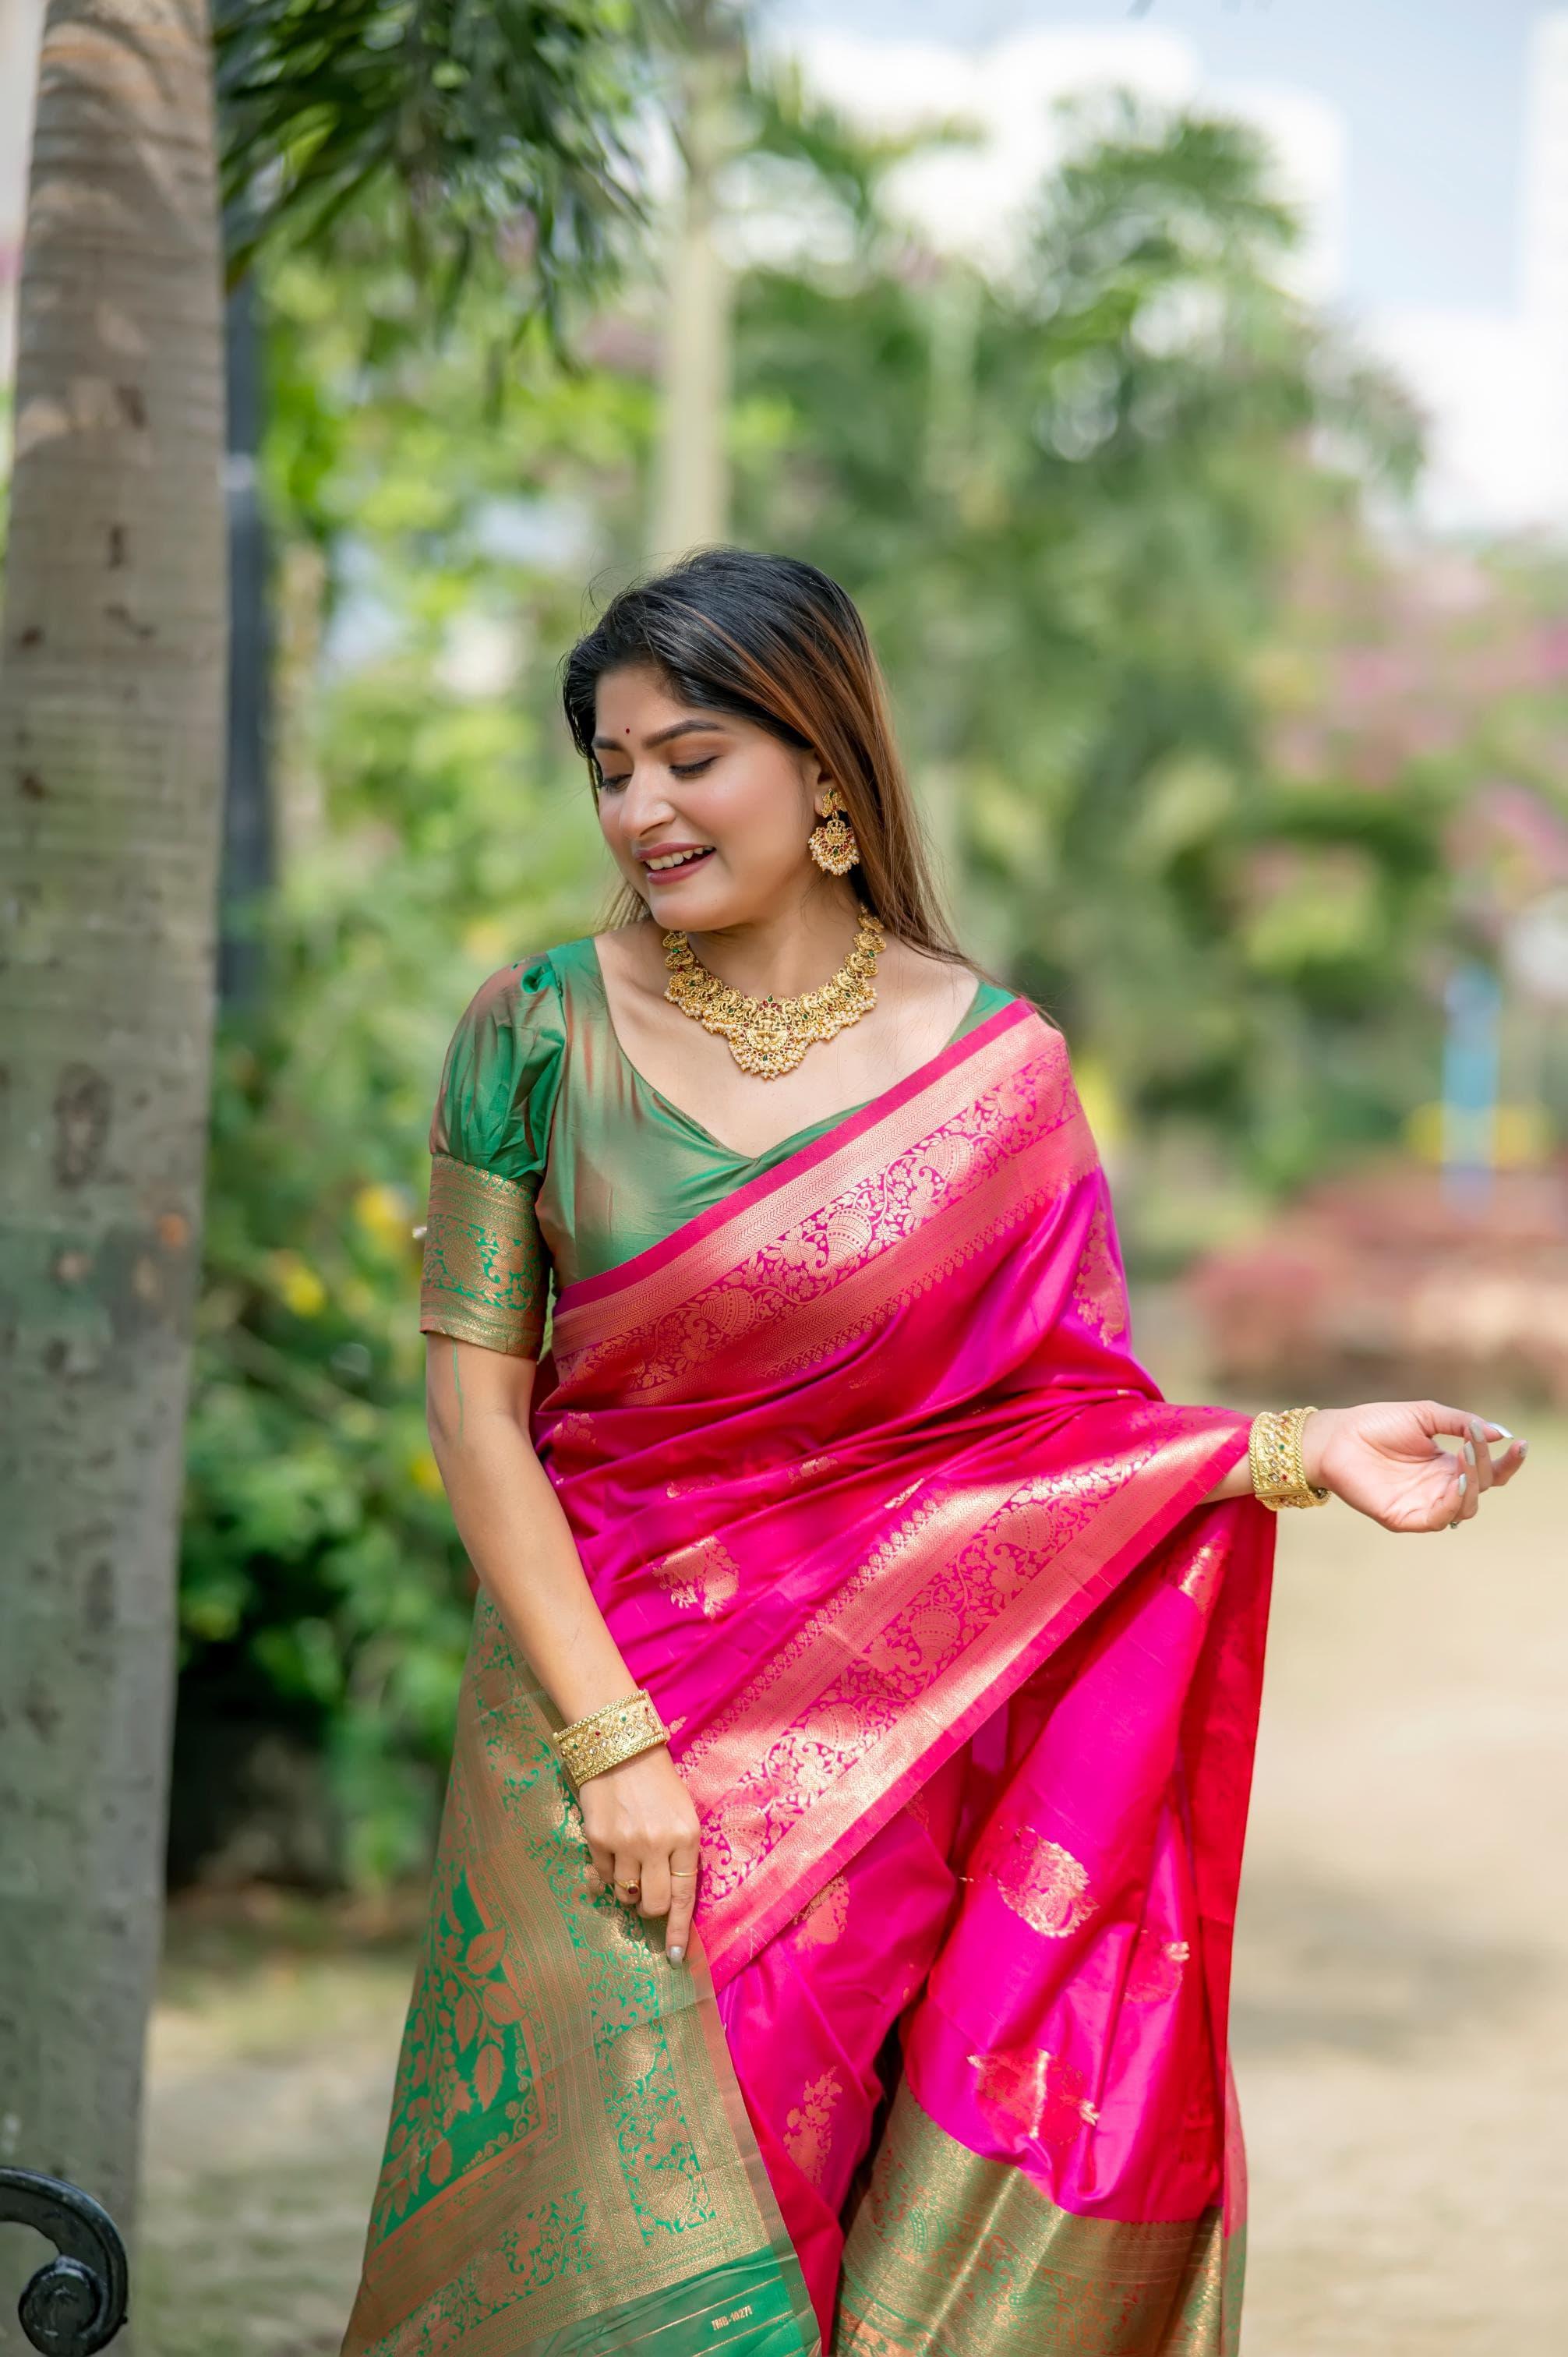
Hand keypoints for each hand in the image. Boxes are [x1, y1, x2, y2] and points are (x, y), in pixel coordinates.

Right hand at [579, 1745, 700, 1962]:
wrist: (620, 1746)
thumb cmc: (658, 1782)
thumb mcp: (682, 1813)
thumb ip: (679, 1853)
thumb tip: (668, 1898)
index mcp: (686, 1836)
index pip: (684, 1896)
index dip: (677, 1929)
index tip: (674, 1955)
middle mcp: (658, 1844)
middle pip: (653, 1904)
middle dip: (650, 1908)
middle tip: (646, 1894)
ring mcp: (625, 1843)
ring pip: (625, 1893)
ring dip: (627, 1888)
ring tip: (628, 1862)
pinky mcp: (597, 1839)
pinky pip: (601, 1876)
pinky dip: (604, 1875)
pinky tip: (608, 1854)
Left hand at [1302, 1401, 1527, 1531]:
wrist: (1336, 1436)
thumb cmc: (1377, 1423)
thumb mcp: (1426, 1416)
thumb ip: (1462, 1423)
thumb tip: (1501, 1434)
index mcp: (1447, 1465)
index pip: (1489, 1472)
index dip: (1508, 1462)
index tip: (1520, 1443)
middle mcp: (1440, 1488)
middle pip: (1482, 1488)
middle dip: (1489, 1466)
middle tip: (1478, 1443)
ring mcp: (1424, 1505)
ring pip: (1466, 1507)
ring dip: (1473, 1483)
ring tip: (1467, 1457)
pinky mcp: (1405, 1518)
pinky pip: (1440, 1518)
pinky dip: (1454, 1501)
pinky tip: (1458, 1478)